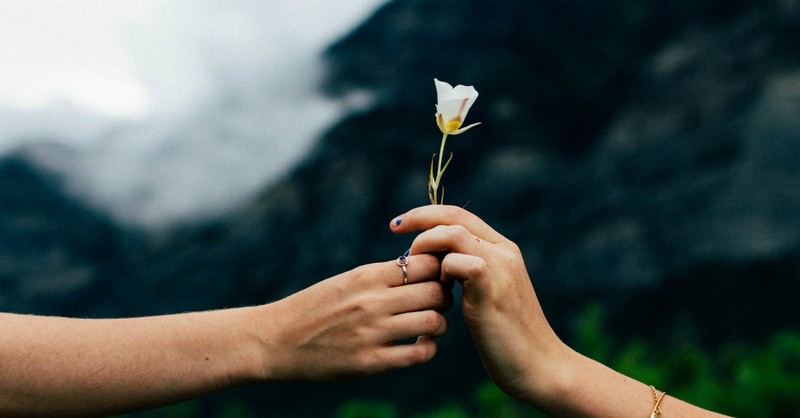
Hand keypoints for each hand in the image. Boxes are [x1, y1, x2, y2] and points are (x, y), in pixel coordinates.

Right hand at [259, 254, 450, 382]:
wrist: (275, 340)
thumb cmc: (314, 307)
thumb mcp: (346, 281)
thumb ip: (381, 276)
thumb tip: (421, 267)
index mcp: (367, 276)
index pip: (426, 264)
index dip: (440, 269)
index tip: (437, 277)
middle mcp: (372, 302)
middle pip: (436, 292)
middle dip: (444, 296)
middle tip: (438, 302)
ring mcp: (372, 333)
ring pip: (433, 322)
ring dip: (439, 324)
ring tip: (430, 325)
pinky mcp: (369, 362)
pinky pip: (418, 354)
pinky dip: (428, 349)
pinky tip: (420, 345)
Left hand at [390, 205, 567, 401]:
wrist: (540, 366)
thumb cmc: (507, 336)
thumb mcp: (486, 295)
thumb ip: (467, 274)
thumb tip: (436, 264)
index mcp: (502, 249)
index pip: (459, 215)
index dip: (426, 214)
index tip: (400, 225)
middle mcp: (504, 252)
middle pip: (454, 216)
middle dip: (418, 219)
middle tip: (394, 229)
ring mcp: (501, 269)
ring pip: (454, 233)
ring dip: (426, 246)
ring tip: (415, 267)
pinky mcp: (493, 291)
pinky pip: (460, 262)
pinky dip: (441, 271)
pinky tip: (441, 290)